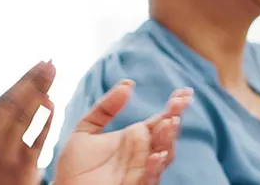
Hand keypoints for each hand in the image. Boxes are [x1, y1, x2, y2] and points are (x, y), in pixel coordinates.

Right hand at [0, 61, 55, 184]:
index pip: (1, 101)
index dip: (21, 81)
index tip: (36, 66)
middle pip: (14, 104)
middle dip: (34, 81)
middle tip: (50, 63)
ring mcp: (6, 154)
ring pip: (25, 117)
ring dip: (40, 93)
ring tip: (53, 75)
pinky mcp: (23, 168)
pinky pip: (37, 140)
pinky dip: (45, 121)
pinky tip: (52, 105)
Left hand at [53, 81, 191, 184]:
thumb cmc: (76, 165)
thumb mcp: (86, 129)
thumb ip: (105, 108)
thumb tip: (128, 84)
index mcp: (135, 138)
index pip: (160, 120)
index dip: (174, 107)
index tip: (184, 91)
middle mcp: (142, 154)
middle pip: (166, 136)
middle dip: (174, 120)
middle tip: (180, 102)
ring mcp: (140, 171)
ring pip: (163, 156)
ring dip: (168, 140)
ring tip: (170, 121)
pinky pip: (148, 178)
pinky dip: (154, 168)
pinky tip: (156, 155)